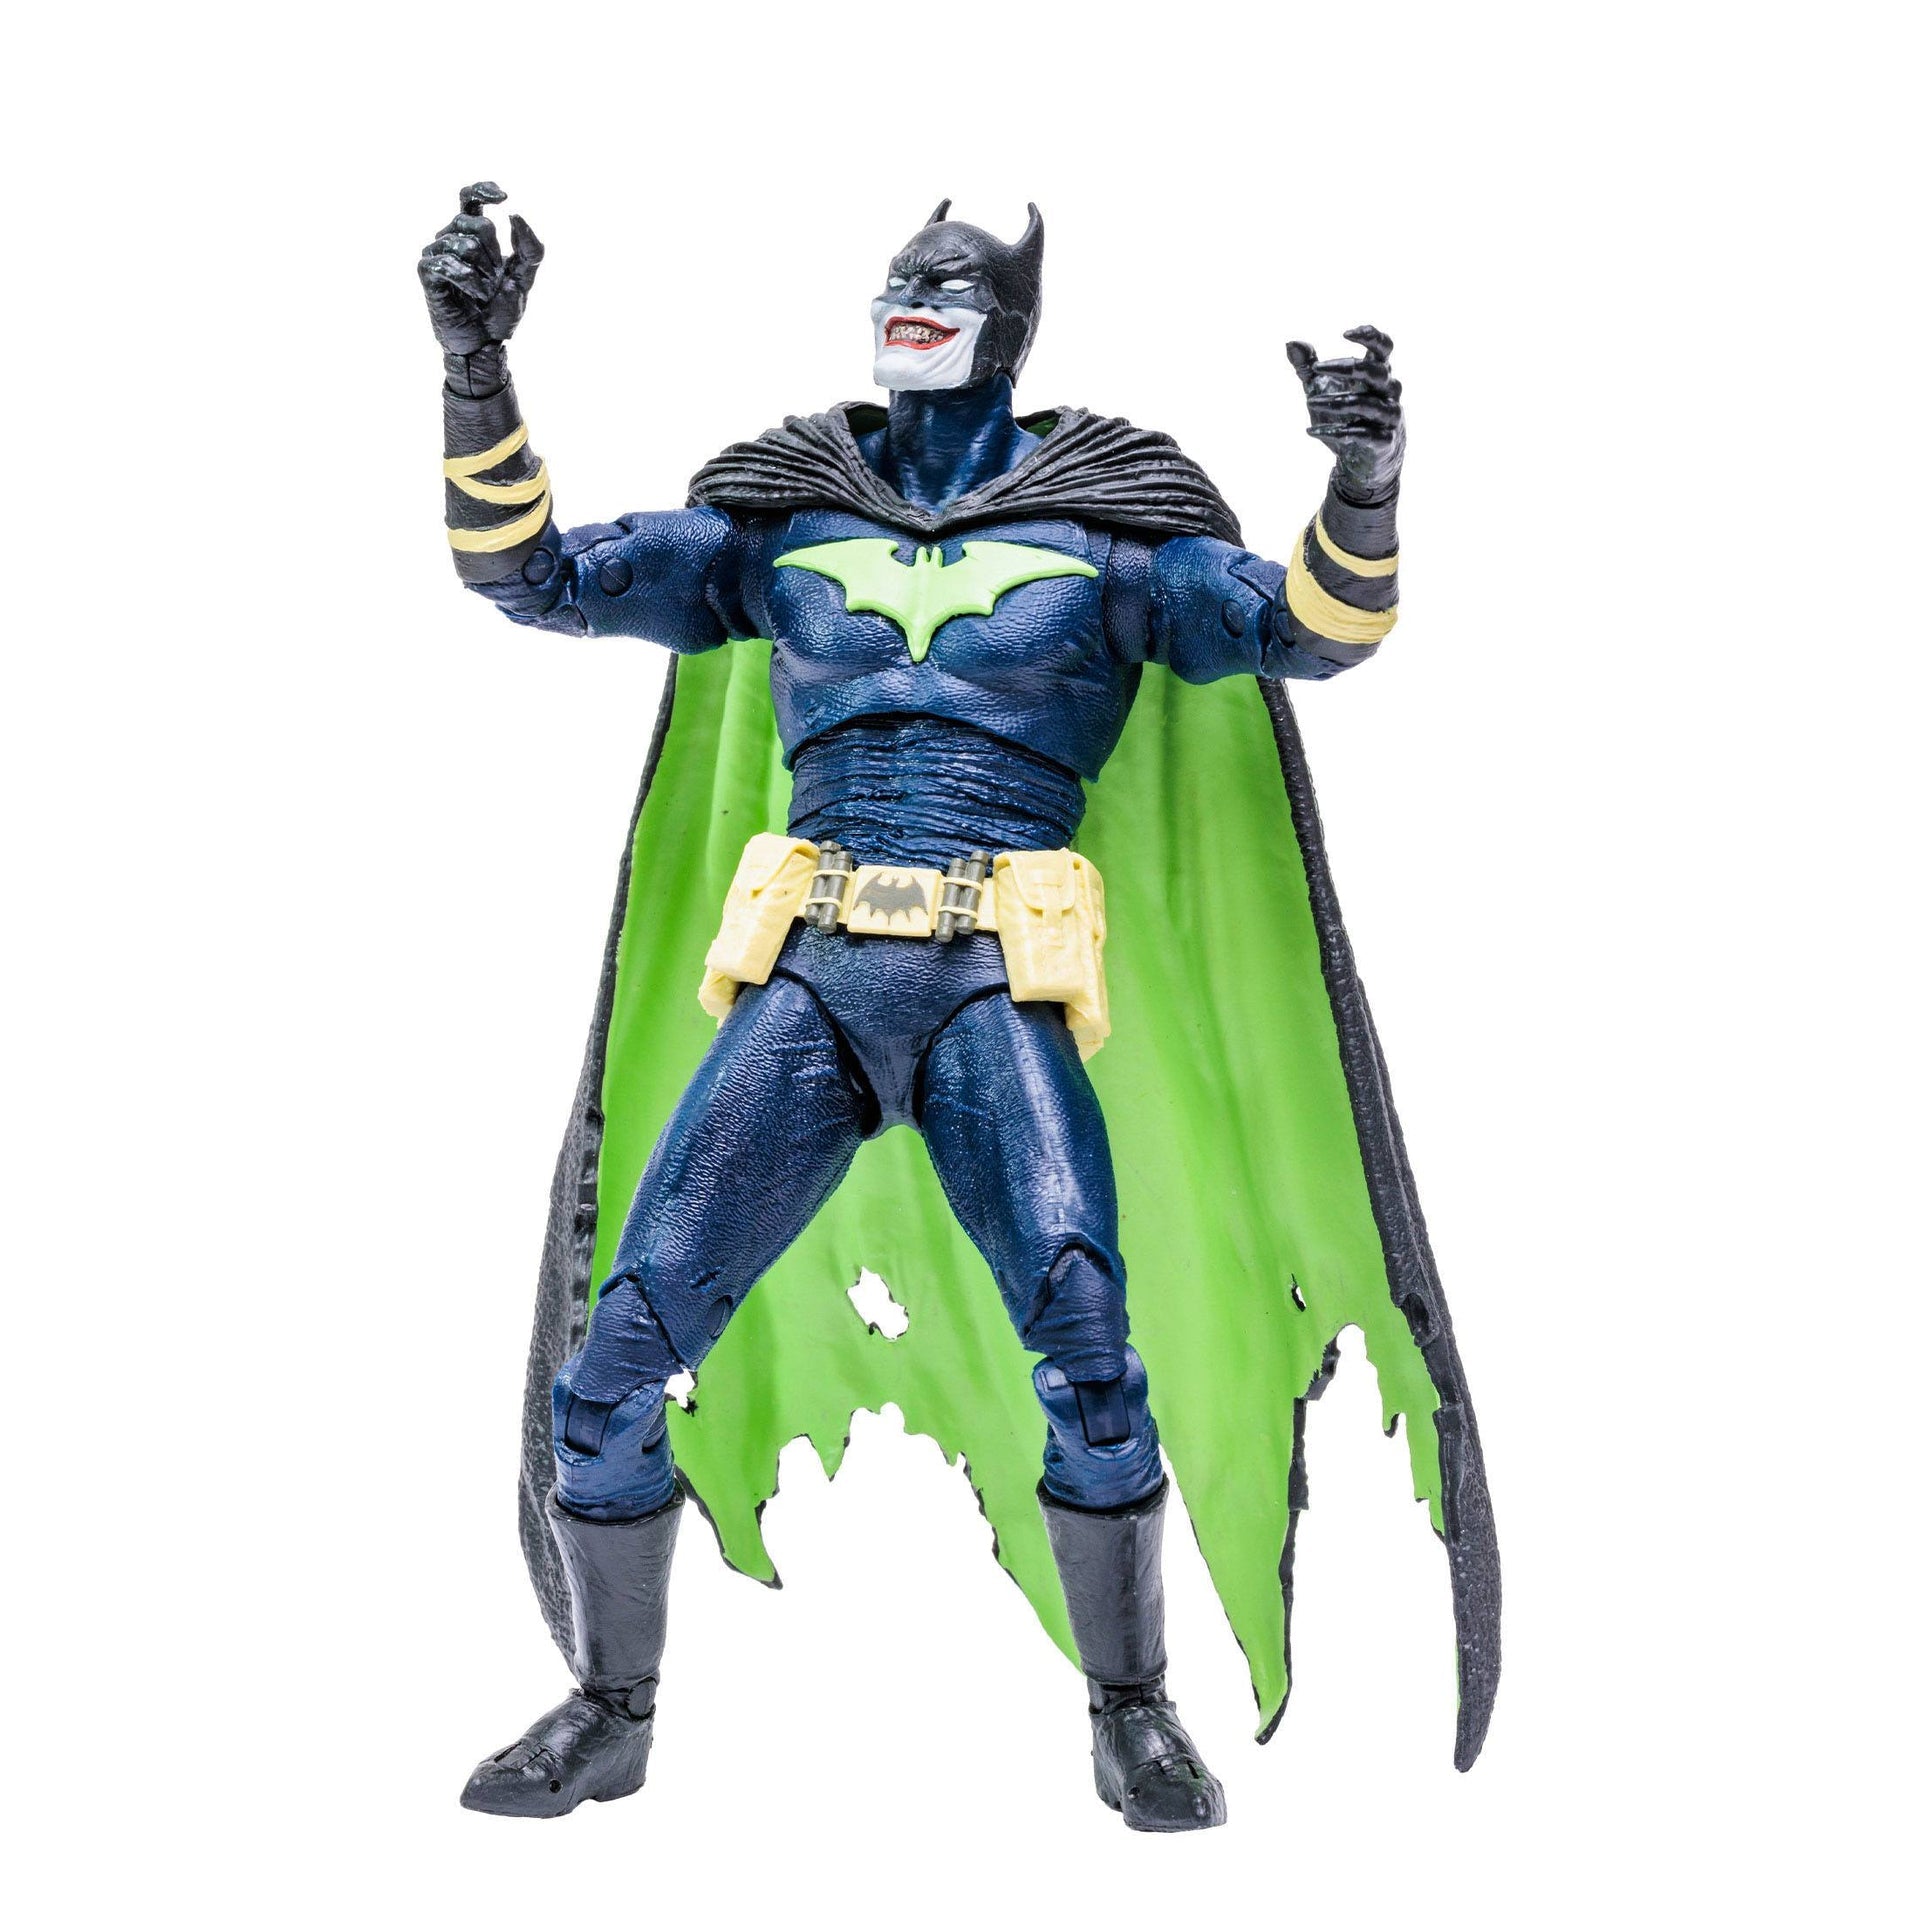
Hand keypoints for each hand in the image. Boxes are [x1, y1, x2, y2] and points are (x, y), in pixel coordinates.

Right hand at [418, 182, 544, 362]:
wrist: (485, 344)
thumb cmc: (500, 313)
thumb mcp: (523, 279)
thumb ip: (530, 249)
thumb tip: (515, 214)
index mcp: (473, 235)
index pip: (470, 198)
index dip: (483, 189)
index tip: (503, 197)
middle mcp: (451, 237)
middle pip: (477, 224)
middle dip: (495, 255)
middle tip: (493, 281)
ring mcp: (436, 253)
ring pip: (464, 243)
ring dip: (483, 273)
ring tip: (483, 293)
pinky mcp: (427, 271)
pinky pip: (447, 262)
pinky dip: (468, 280)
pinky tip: (473, 295)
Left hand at [1285, 326, 1403, 504]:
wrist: (1362, 462)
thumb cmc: (1344, 417)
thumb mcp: (1321, 389)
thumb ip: (1308, 367)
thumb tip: (1291, 343)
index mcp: (1377, 374)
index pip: (1384, 348)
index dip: (1370, 336)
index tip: (1344, 334)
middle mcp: (1388, 392)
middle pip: (1375, 372)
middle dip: (1345, 368)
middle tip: (1316, 369)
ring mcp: (1389, 416)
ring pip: (1368, 404)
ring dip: (1336, 403)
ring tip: (1309, 403)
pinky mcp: (1384, 441)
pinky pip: (1364, 435)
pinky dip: (1338, 433)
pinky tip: (1312, 431)